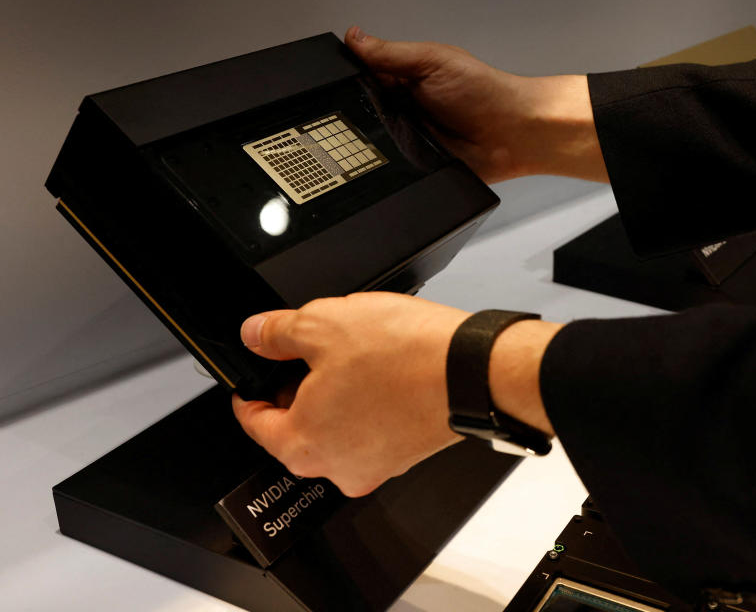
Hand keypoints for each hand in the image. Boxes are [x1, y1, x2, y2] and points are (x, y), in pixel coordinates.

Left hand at [232, 292, 560, 496]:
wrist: (472, 371)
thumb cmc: (405, 357)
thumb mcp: (323, 324)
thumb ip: (277, 332)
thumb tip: (256, 334)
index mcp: (303, 444)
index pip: (254, 422)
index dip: (248, 391)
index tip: (251, 378)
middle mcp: (336, 467)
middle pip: (297, 427)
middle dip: (299, 388)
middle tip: (310, 351)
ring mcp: (375, 465)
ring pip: (337, 427)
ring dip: (337, 395)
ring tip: (355, 354)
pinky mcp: (406, 455)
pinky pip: (371, 428)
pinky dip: (369, 403)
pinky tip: (384, 370)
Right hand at [345, 26, 608, 183]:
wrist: (513, 134)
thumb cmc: (485, 92)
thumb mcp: (433, 61)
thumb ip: (391, 53)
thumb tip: (354, 37)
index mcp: (405, 77)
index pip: (363, 75)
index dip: (349, 77)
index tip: (340, 78)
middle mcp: (403, 107)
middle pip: (363, 110)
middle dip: (360, 111)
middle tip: (370, 108)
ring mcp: (408, 137)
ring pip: (373, 140)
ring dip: (375, 137)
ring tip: (390, 129)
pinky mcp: (415, 164)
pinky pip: (392, 167)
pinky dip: (391, 162)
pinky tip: (398, 153)